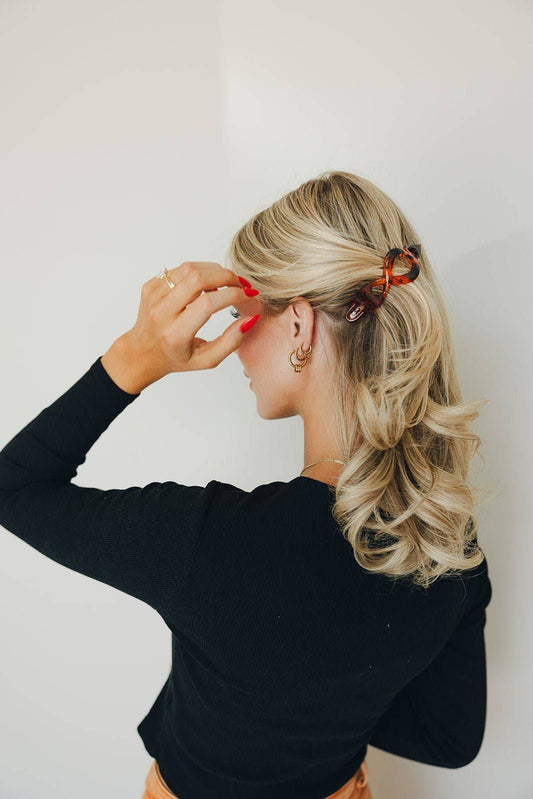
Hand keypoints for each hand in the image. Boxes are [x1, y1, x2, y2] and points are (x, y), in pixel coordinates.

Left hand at [101, 261, 259, 392]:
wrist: (141, 352)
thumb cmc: (175, 358)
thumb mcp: (207, 360)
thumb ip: (231, 342)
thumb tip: (250, 318)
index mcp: (175, 334)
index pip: (207, 304)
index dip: (232, 295)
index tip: (248, 295)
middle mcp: (161, 312)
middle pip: (198, 278)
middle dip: (226, 276)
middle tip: (241, 284)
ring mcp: (153, 296)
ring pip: (189, 268)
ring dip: (214, 271)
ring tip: (226, 283)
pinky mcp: (150, 285)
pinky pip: (180, 269)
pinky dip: (199, 272)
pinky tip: (206, 285)